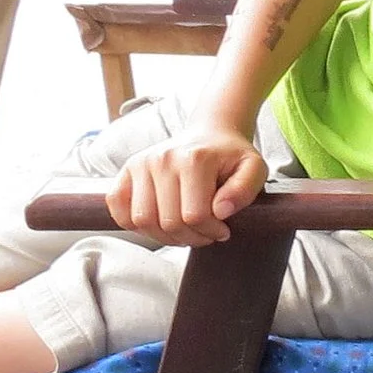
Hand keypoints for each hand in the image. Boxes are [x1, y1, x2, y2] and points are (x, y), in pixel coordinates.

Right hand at [106, 127, 268, 244]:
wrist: (211, 134)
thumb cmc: (231, 157)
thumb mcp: (254, 169)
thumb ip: (244, 190)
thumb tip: (221, 210)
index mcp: (194, 159)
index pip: (195, 216)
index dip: (211, 232)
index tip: (222, 230)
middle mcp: (162, 159)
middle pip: (167, 222)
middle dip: (190, 237)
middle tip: (205, 233)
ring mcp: (140, 164)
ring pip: (142, 221)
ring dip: (164, 236)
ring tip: (184, 229)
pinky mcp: (127, 171)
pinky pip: (117, 207)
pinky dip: (133, 224)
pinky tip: (158, 222)